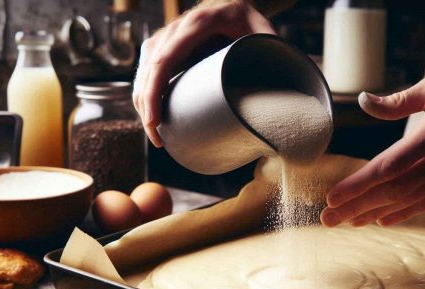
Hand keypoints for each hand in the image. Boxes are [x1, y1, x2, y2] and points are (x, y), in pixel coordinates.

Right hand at [133, 0, 274, 146]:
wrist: (234, 3)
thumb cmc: (250, 21)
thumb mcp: (263, 34)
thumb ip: (270, 61)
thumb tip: (281, 100)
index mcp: (197, 24)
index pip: (164, 60)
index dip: (154, 93)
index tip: (155, 121)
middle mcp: (175, 28)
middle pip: (149, 70)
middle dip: (146, 107)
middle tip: (157, 139)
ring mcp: (165, 36)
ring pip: (143, 72)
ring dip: (143, 104)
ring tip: (157, 134)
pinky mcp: (163, 46)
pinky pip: (146, 71)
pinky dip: (145, 95)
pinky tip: (151, 116)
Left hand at [320, 55, 424, 227]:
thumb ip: (395, 101)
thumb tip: (363, 101)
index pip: (388, 168)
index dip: (359, 185)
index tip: (333, 197)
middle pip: (393, 190)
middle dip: (358, 206)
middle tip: (329, 219)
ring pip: (410, 200)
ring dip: (376, 213)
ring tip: (349, 223)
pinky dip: (405, 212)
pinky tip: (383, 220)